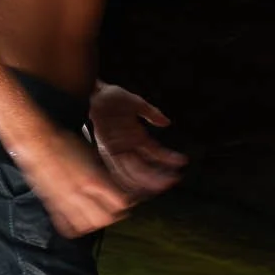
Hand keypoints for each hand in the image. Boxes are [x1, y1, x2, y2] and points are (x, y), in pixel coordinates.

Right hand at [21, 129, 131, 238]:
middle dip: (113, 217)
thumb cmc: (63, 143)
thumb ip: (103, 173)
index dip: (126, 203)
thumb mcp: (91, 154)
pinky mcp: (51, 205)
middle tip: (115, 211)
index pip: (118, 203)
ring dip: (95, 224)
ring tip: (98, 217)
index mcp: (92, 180)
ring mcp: (64, 202)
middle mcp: (79, 194)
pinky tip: (79, 221)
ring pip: (86, 226)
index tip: (127, 201)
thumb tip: (113, 185)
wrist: (37, 142)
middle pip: (104, 219)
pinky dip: (75, 228)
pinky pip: (65, 225)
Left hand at [89, 83, 186, 201]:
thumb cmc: (112, 96)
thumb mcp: (136, 104)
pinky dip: (127, 177)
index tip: (182, 162)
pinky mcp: (106, 147)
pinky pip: (117, 167)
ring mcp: (116, 148)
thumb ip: (152, 113)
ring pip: (134, 170)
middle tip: (173, 180)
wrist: (92, 91)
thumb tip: (166, 123)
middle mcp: (126, 146)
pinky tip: (140, 183)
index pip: (154, 152)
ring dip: (149, 178)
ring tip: (163, 182)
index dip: (167, 158)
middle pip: (144, 167)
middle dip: (159, 175)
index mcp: (135, 137)